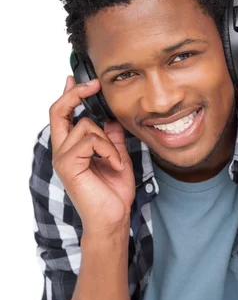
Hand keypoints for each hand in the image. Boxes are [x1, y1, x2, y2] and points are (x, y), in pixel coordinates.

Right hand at [50, 75, 135, 235]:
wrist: (113, 218)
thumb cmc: (114, 193)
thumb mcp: (118, 157)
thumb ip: (112, 138)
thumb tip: (111, 118)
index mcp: (72, 149)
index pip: (63, 116)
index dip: (70, 95)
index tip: (81, 81)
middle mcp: (63, 151)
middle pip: (58, 111)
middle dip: (75, 94)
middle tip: (93, 85)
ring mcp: (63, 158)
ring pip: (85, 126)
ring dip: (108, 141)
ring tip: (116, 160)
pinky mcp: (68, 165)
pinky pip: (90, 141)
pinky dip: (108, 151)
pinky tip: (114, 165)